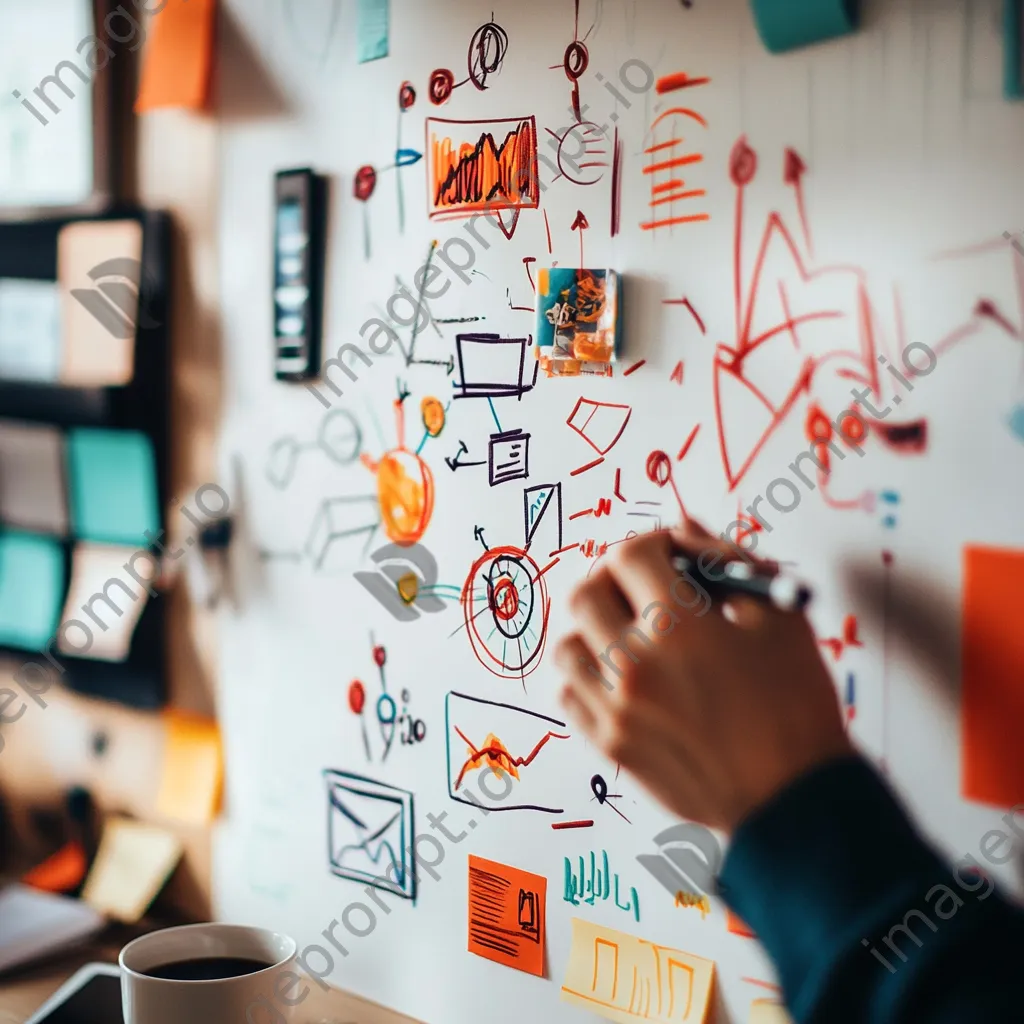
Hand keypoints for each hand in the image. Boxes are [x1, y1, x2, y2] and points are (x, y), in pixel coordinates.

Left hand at [555, 520, 852, 832]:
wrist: (795, 798)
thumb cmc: (796, 704)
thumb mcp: (779, 616)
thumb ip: (726, 562)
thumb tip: (684, 527)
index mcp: (677, 623)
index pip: (628, 555)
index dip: (651, 543)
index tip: (670, 555)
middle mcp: (634, 661)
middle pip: (585, 594)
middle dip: (614, 580)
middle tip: (644, 589)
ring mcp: (616, 706)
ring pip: (567, 644)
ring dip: (593, 629)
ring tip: (630, 635)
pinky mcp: (610, 744)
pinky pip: (568, 694)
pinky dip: (585, 676)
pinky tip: (619, 676)